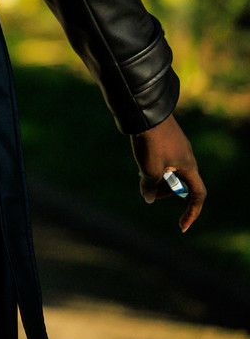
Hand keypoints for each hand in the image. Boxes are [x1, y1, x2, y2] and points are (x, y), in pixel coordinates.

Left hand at [130, 113, 205, 231]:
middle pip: (181, 184)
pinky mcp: (165, 140)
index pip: (198, 195)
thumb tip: (148, 198)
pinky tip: (140, 160)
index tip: (181, 226)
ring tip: (142, 172)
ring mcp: (176, 147)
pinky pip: (163, 160)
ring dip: (158, 178)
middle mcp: (186, 158)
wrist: (144, 111)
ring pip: (170, 171)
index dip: (192, 212)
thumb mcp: (150, 169)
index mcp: (189, 167)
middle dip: (166, 191)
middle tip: (148, 190)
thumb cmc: (151, 142)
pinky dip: (153, 165)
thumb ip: (151, 187)